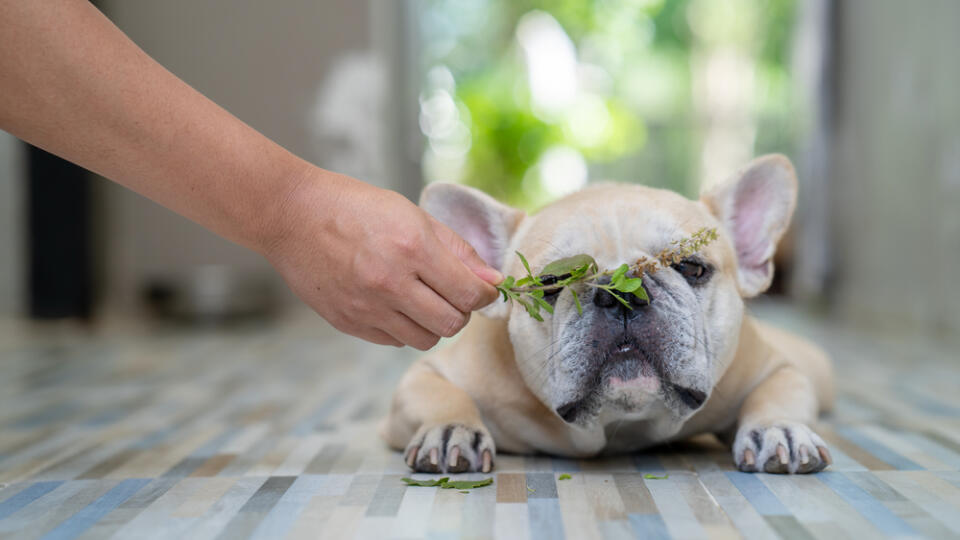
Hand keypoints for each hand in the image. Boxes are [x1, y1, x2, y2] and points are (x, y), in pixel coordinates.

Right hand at [263, 169, 501, 348]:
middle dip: (463, 311)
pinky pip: (394, 341)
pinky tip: (394, 303)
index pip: (470, 293)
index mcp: (412, 247)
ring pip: (425, 339)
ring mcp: (366, 307)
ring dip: (434, 323)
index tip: (484, 288)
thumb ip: (457, 250)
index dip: (486, 294)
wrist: (291, 215)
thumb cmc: (355, 207)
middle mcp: (390, 282)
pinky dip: (404, 327)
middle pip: (453, 323)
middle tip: (453, 293)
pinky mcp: (348, 323)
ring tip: (423, 299)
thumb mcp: (412, 214)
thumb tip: (492, 281)